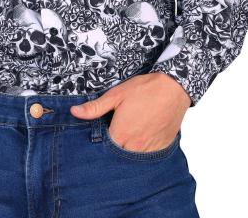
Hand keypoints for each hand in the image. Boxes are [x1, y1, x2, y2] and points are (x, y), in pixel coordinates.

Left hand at [70, 72, 190, 152]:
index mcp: (120, 135)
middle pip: (118, 155)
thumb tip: (74, 112)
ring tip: (128, 135)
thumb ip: (95, 107)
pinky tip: (142, 137)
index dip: (100, 142)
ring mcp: (149, 150)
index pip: (103, 148)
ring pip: (133, 158)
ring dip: (128, 150)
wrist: (173, 88)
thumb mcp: (116, 95)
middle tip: (115, 133)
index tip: (102, 132)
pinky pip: (148, 156)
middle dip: (113, 148)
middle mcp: (134, 147)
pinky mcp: (161, 149)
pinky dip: (143, 151)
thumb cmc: (144, 90)